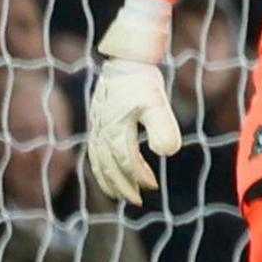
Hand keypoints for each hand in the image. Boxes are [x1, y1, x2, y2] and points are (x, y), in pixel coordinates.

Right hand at [84, 60, 181, 203]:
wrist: (125, 60)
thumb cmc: (142, 82)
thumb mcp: (157, 103)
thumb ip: (162, 127)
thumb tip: (168, 152)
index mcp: (116, 129)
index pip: (126, 161)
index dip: (138, 176)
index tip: (152, 187)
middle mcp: (102, 131)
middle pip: (109, 166)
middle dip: (122, 185)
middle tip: (137, 201)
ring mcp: (97, 127)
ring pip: (98, 161)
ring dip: (108, 179)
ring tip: (119, 195)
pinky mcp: (97, 122)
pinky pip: (94, 151)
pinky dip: (100, 166)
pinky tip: (109, 172)